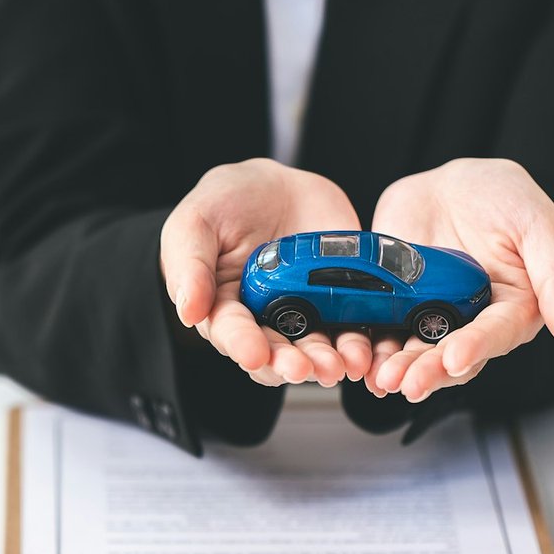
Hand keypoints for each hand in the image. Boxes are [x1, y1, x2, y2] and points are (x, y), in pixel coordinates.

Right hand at [160, 159, 372, 387]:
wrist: (274, 185)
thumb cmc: (224, 204)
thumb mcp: (196, 223)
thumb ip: (190, 265)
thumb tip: (188, 311)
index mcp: (223, 306)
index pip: (231, 333)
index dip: (243, 345)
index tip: (254, 355)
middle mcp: (264, 318)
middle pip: (275, 352)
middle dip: (289, 363)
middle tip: (303, 368)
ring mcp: (304, 311)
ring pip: (315, 347)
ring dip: (326, 361)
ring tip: (339, 364)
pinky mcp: (338, 300)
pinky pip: (351, 327)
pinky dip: (360, 343)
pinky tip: (364, 351)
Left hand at [368, 158, 553, 402]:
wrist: (450, 181)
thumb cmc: (504, 198)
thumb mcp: (538, 225)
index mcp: (515, 309)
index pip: (497, 335)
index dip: (476, 348)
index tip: (454, 358)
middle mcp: (474, 322)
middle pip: (453, 356)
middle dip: (430, 370)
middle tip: (407, 382)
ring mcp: (432, 317)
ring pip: (417, 351)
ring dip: (399, 368)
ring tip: (381, 378)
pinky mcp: (399, 308)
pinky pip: (384, 332)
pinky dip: (371, 348)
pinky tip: (360, 360)